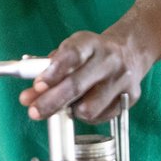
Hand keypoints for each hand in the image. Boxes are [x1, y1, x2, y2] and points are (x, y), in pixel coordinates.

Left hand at [18, 30, 146, 123]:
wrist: (131, 51)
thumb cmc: (92, 54)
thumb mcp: (72, 51)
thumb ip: (48, 70)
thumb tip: (29, 97)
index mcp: (91, 43)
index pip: (72, 55)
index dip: (53, 71)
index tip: (37, 86)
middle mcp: (109, 59)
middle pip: (77, 85)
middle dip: (51, 102)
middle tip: (34, 111)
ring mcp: (122, 79)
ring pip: (89, 108)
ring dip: (71, 112)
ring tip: (68, 105)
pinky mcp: (131, 97)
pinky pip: (101, 117)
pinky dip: (88, 116)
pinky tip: (87, 105)